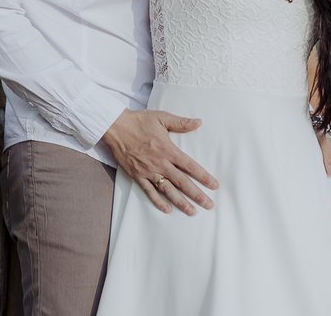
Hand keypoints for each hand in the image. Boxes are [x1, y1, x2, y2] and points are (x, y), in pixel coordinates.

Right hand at [102, 108, 217, 215]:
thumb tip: (198, 122)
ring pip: (167, 190)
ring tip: (191, 211)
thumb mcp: (161, 117)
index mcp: (168, 149)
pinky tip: (167, 209)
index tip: (214, 185)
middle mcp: (160, 163)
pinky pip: (149, 191)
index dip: (203, 176)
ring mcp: (148, 171)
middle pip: (182, 182)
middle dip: (196, 194)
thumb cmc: (139, 121)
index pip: (190, 166)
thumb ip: (180, 122)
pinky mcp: (137, 175)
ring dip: (180, 202)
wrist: (116, 127)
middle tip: (209, 205)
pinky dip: (157, 201)